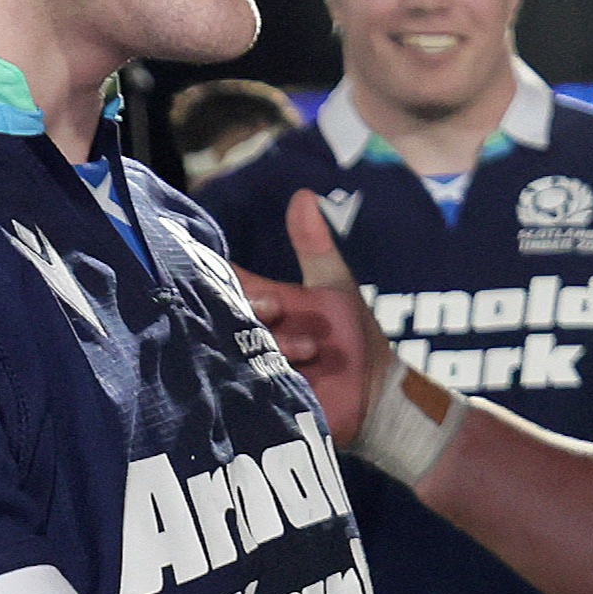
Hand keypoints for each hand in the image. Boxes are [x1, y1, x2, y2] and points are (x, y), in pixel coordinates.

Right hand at [240, 191, 391, 437]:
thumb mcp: (334, 286)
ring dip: (273, 347)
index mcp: (261, 303)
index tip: (225, 270)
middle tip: (277, 308)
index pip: (223, 281)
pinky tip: (281, 377)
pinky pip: (246, 389)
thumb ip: (314, 246)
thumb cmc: (353, 336)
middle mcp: (249, 333)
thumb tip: (301, 194)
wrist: (376, 394)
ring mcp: (252, 366)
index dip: (215, 272)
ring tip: (309, 349)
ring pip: (237, 352)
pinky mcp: (261, 399)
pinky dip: (262, 381)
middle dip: (251, 309)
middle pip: (226, 316)